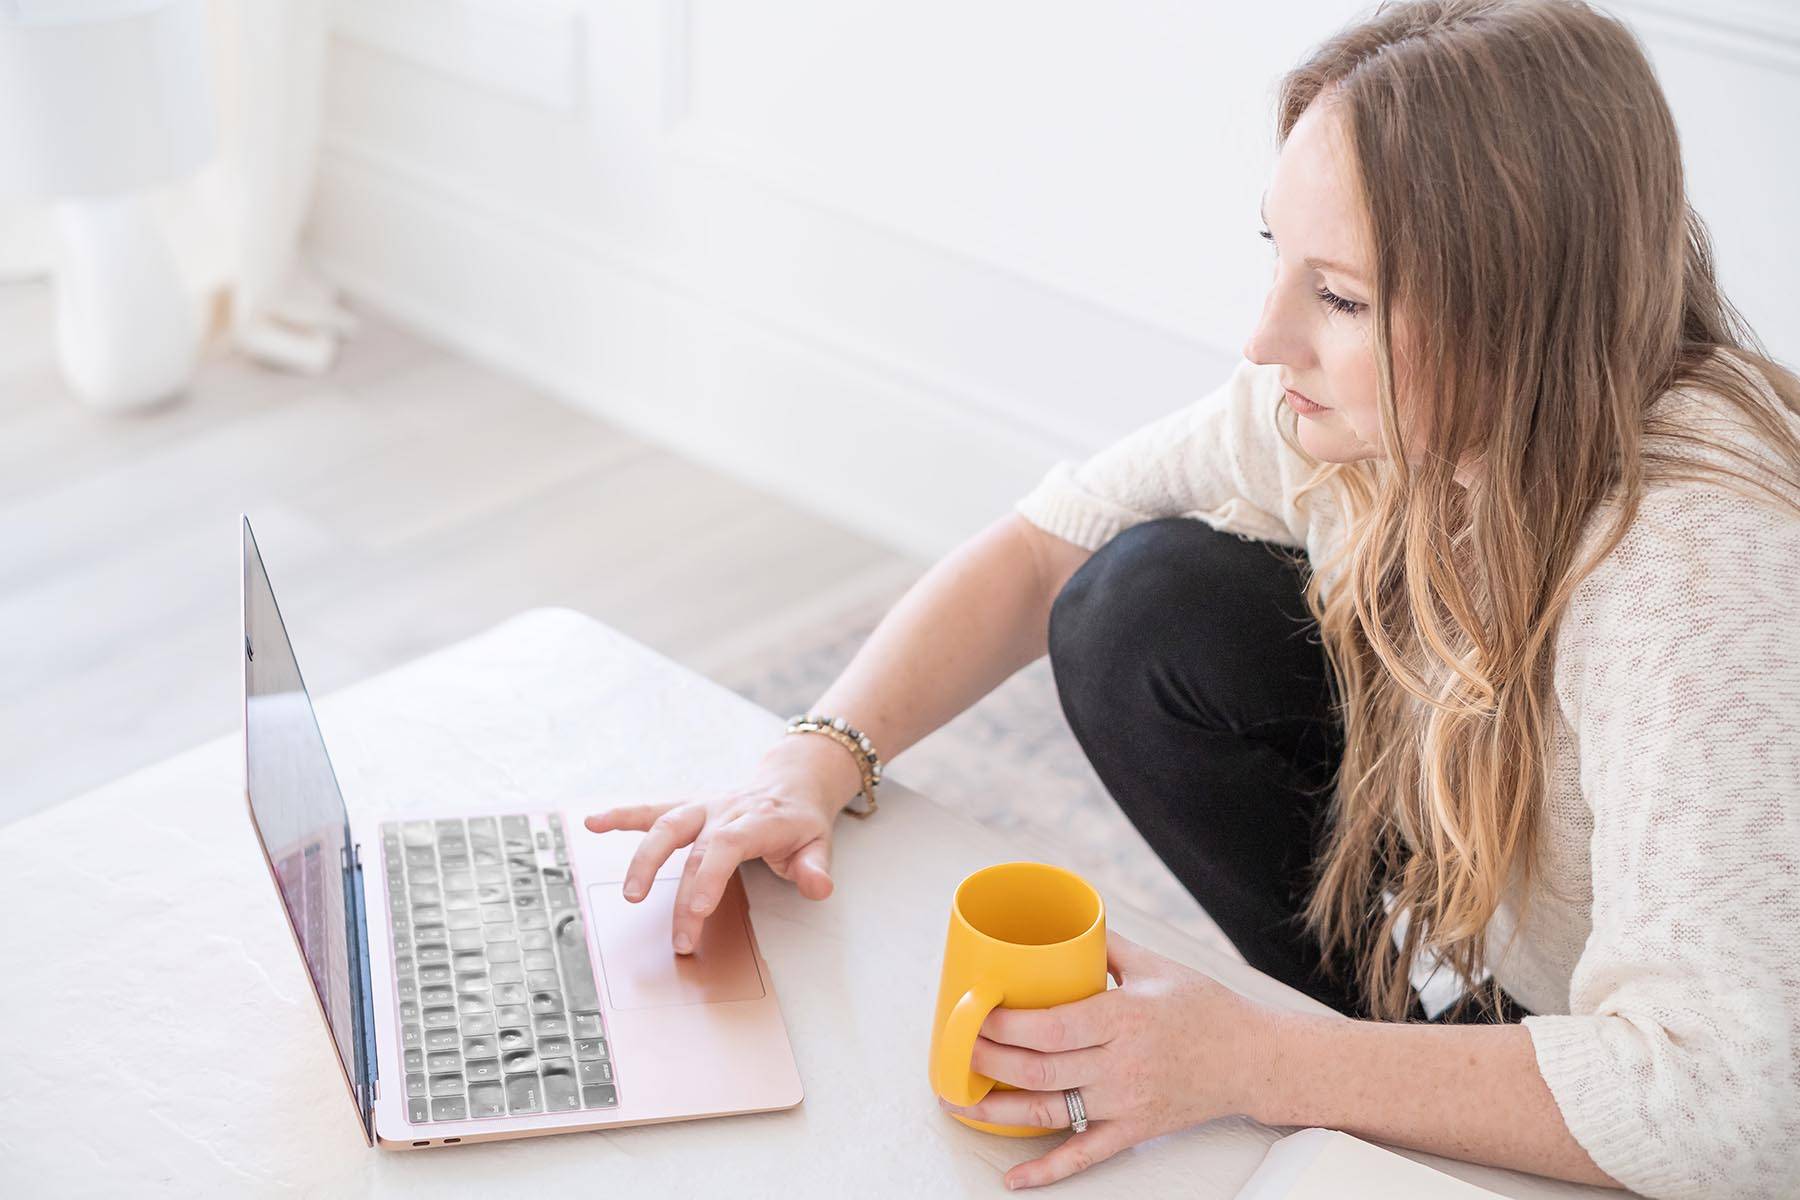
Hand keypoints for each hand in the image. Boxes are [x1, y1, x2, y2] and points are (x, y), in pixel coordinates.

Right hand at [582, 737, 850, 953]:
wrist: (790, 782)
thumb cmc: (801, 821)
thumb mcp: (820, 843)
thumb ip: (816, 868)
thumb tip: (819, 887)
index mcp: (758, 821)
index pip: (728, 848)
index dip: (709, 877)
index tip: (697, 911)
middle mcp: (724, 811)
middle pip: (695, 851)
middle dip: (682, 896)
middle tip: (679, 937)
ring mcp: (702, 808)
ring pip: (666, 826)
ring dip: (644, 858)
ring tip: (629, 893)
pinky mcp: (685, 807)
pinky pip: (649, 810)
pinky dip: (620, 816)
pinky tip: (593, 823)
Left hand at [937, 930, 1275, 1189]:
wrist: (1254, 1059)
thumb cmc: (1206, 1008)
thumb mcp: (1156, 966)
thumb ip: (1107, 945)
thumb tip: (1065, 923)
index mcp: (1124, 1018)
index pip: (1051, 1025)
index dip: (1004, 1024)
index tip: (973, 1012)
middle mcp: (1122, 1065)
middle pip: (1038, 1069)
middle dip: (986, 1061)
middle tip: (952, 1049)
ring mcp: (1126, 1103)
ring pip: (1048, 1112)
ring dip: (996, 1110)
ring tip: (957, 1099)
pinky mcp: (1133, 1131)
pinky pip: (1083, 1156)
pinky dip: (1045, 1171)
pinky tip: (1012, 1177)